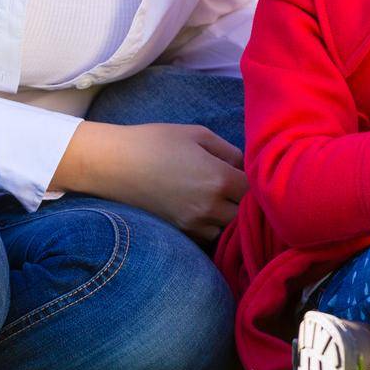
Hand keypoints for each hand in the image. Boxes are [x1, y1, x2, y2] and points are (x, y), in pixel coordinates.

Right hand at [52, 122, 246, 242]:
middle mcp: (210, 206)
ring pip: (227, 229)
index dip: (255, 181)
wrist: (113, 164)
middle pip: (245, 214)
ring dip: (228, 216)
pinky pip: (207, 236)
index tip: (246, 173)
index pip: (256, 190)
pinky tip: (202, 209)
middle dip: (244, 201)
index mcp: (218, 178)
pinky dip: (210, 226)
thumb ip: (228, 150)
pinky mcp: (179, 232)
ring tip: (218, 198)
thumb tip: (245, 165)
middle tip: (235, 187)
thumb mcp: (196, 134)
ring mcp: (193, 223)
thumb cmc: (155, 141)